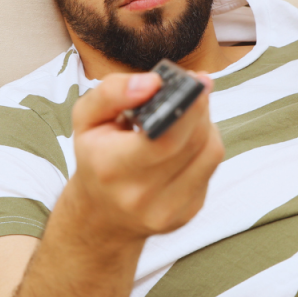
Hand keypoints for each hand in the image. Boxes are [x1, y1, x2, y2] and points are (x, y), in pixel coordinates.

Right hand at [61, 71, 223, 249]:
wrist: (102, 214)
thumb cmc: (95, 159)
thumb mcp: (86, 119)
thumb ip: (112, 92)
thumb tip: (153, 82)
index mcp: (112, 168)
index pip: (165, 138)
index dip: (188, 107)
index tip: (194, 82)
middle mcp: (140, 195)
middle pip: (193, 142)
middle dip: (199, 107)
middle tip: (194, 87)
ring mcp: (167, 210)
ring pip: (210, 153)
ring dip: (206, 125)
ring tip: (188, 114)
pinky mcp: (187, 213)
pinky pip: (211, 169)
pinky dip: (205, 147)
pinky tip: (187, 140)